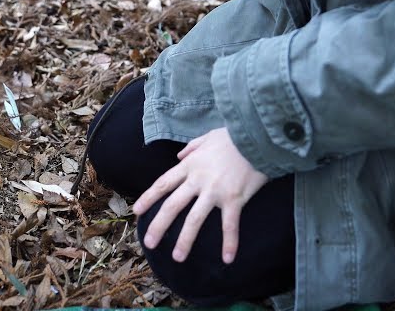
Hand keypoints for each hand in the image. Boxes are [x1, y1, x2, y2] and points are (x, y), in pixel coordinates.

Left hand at [132, 127, 267, 263]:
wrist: (257, 136)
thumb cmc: (234, 137)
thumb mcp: (208, 136)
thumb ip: (192, 147)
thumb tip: (180, 155)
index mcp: (190, 165)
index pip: (163, 184)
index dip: (148, 198)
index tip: (136, 212)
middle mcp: (198, 180)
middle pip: (172, 205)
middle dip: (158, 225)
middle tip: (149, 243)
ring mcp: (215, 191)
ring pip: (194, 219)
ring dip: (185, 240)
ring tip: (177, 257)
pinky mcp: (234, 199)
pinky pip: (229, 225)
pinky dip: (229, 242)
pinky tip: (228, 259)